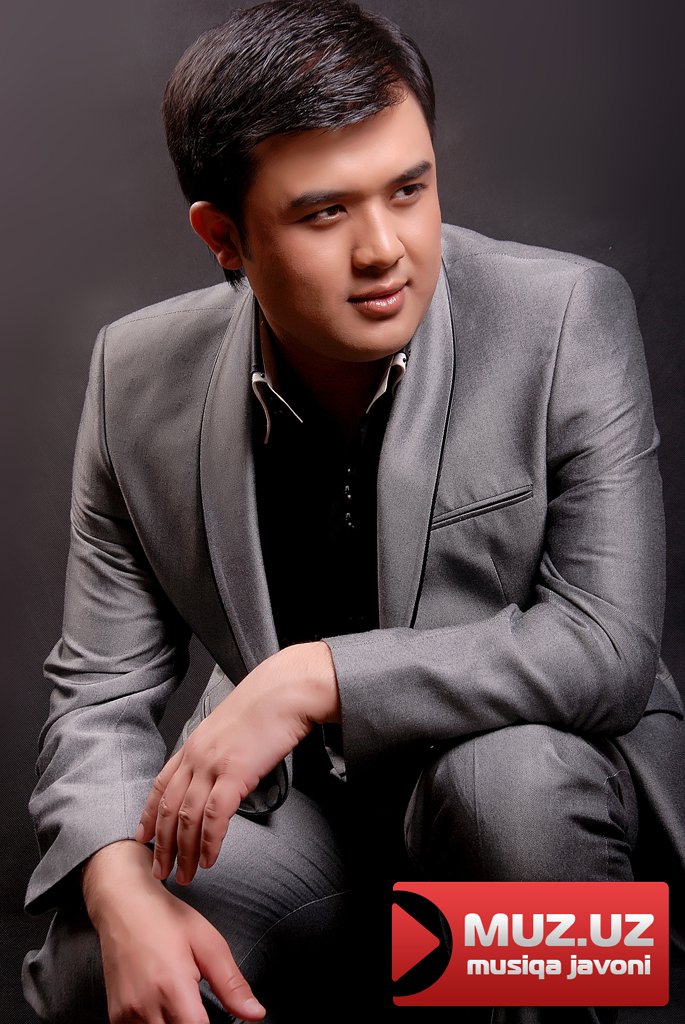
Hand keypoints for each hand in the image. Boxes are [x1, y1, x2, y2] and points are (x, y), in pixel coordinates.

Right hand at [83, 840, 265, 1022]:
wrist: (122, 904)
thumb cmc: (166, 918)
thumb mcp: (208, 943)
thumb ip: (231, 984)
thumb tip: (256, 1014)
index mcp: (172, 987)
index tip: (218, 1019)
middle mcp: (145, 1007)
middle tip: (200, 1008)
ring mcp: (126, 1015)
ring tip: (184, 1006)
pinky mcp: (116, 1017)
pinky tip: (165, 1009)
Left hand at [136, 641, 339, 884]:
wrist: (286, 691)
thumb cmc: (267, 707)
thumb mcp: (231, 729)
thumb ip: (218, 753)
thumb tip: (220, 777)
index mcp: (193, 744)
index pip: (160, 785)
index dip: (148, 815)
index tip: (143, 838)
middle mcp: (195, 755)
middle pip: (168, 807)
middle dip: (162, 844)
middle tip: (160, 871)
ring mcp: (212, 764)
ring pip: (187, 817)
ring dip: (183, 851)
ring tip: (185, 875)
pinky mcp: (234, 773)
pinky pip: (214, 816)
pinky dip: (209, 842)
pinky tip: (208, 858)